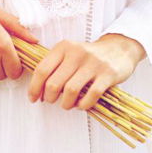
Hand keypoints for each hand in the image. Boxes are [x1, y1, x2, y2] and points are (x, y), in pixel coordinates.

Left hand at [27, 33, 144, 109]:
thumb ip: (54, 66)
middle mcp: (77, 53)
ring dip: (66, 103)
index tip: (33, 98)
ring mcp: (93, 63)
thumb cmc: (88, 55)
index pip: (42, 69)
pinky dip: (83, 105)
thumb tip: (37, 90)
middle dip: (49, 97)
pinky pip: (91, 95)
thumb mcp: (68, 52)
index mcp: (63, 47)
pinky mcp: (108, 74)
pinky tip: (81, 105)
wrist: (118, 48)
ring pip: (71, 90)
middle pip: (54, 83)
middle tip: (51, 101)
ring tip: (66, 105)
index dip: (34, 87)